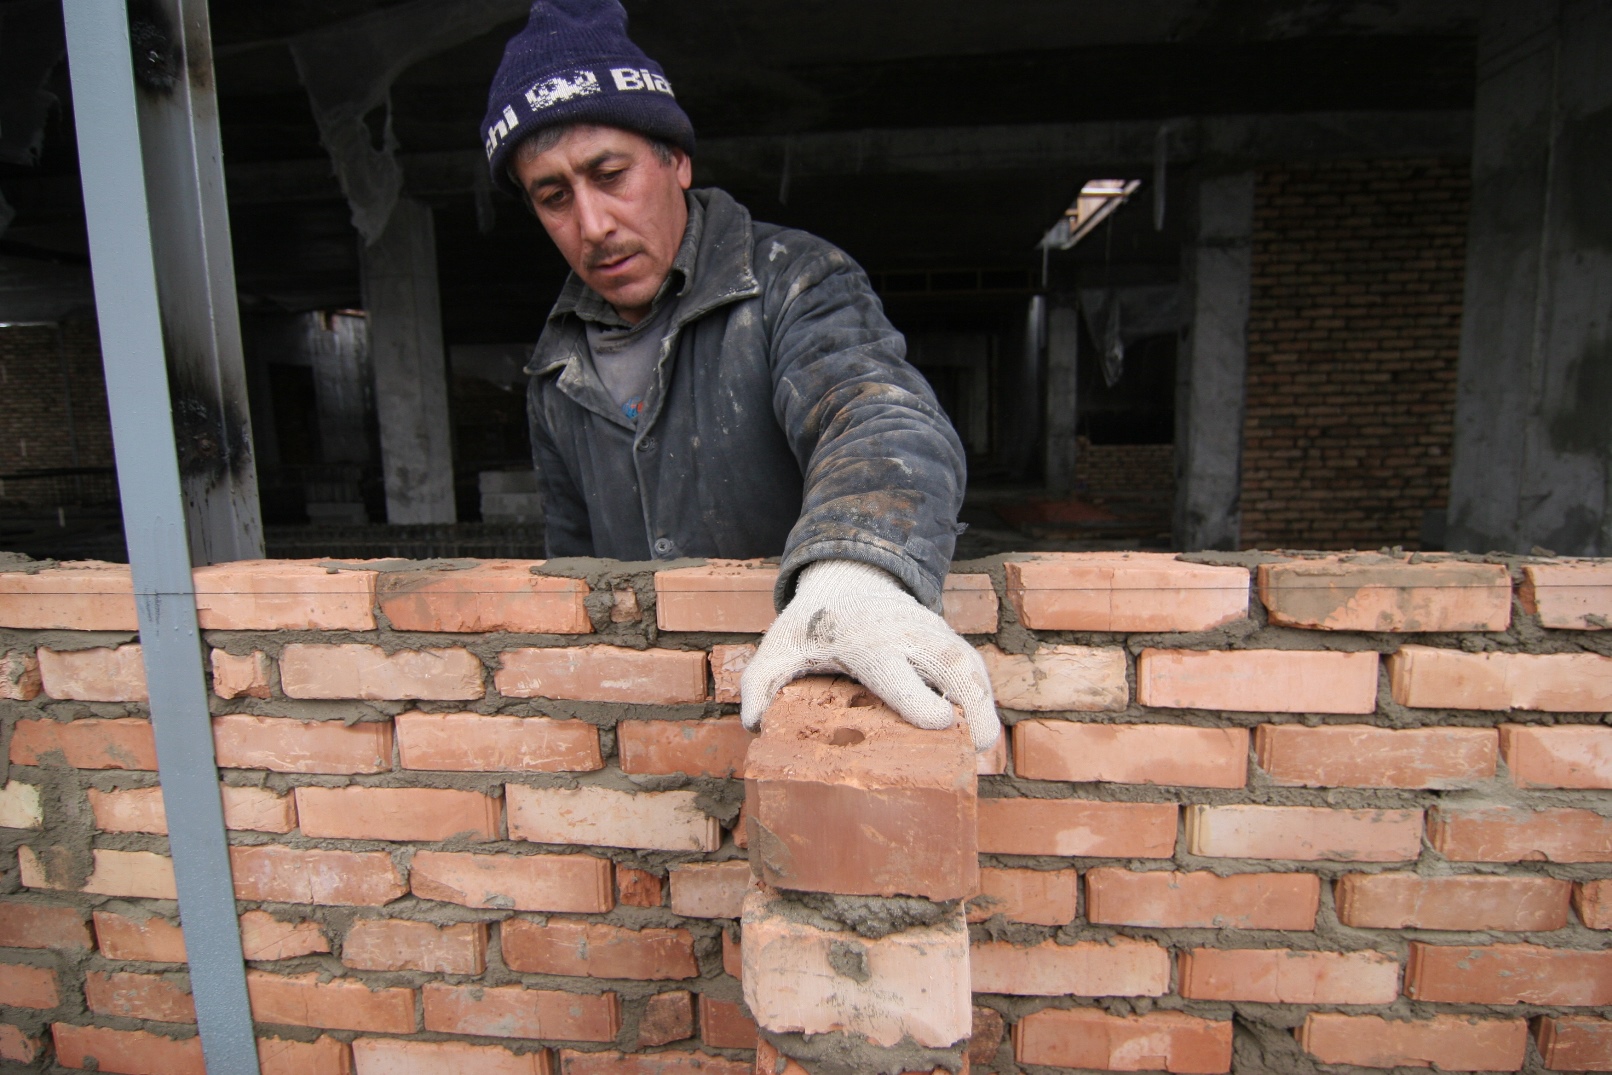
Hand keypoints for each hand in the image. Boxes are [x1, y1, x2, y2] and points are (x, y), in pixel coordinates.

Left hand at [740, 559, 999, 749]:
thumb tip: (754, 724)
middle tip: (984, 743)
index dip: (920, 699)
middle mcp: (904, 635)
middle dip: (971, 700)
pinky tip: (984, 723)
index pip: (897, 672)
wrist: (845, 581)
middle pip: (947, 664)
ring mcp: (929, 633)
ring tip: (989, 742)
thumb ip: (760, 682)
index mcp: (866, 642)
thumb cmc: (811, 624)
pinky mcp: (942, 637)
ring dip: (983, 700)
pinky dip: (981, 691)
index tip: (940, 722)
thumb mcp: (777, 647)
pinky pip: (970, 663)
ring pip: (966, 663)